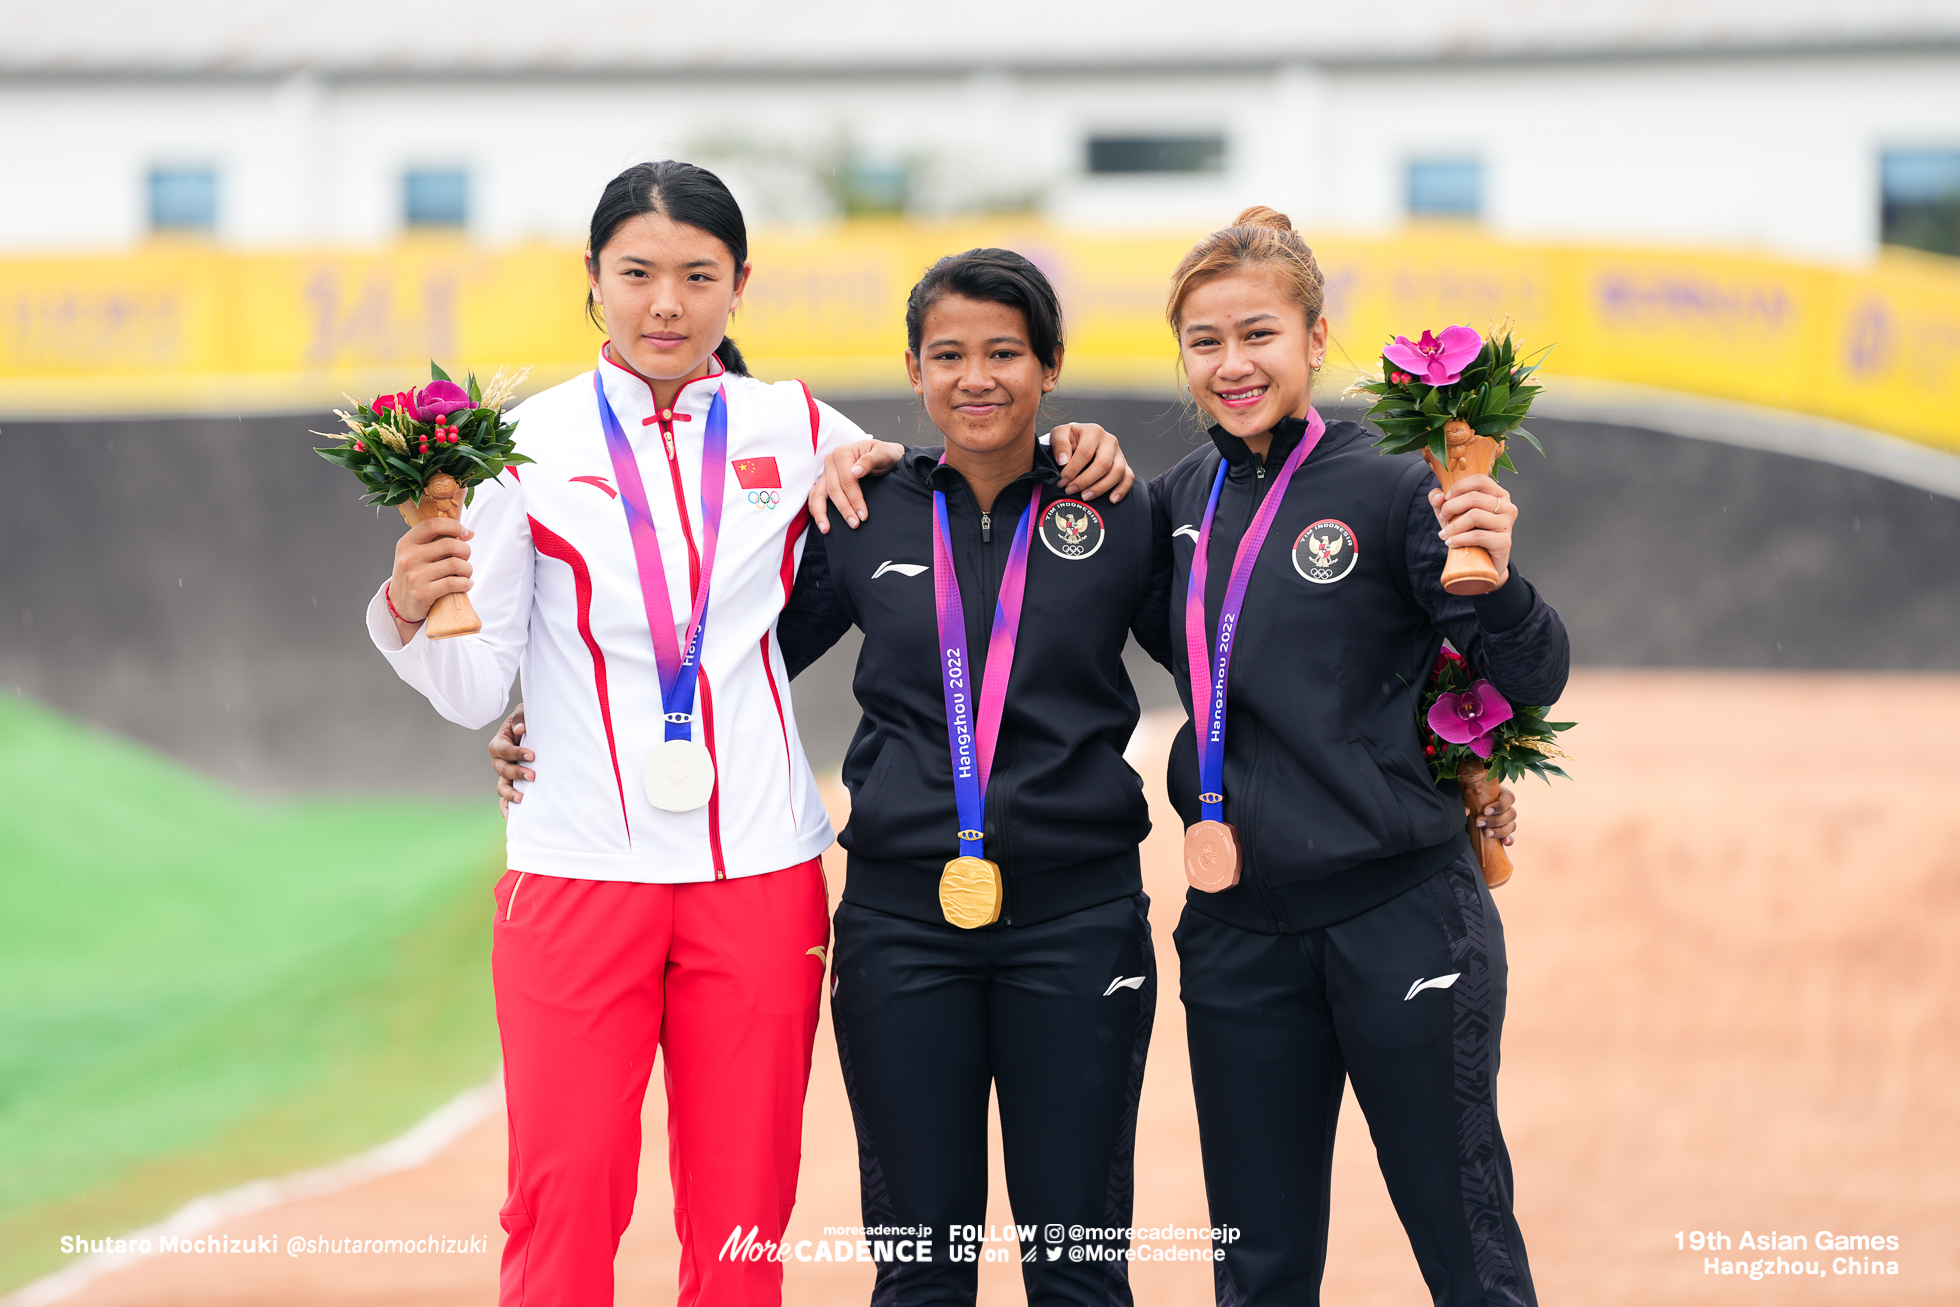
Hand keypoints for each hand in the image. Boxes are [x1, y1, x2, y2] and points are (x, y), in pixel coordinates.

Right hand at [390, 517, 473, 641]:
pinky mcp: (423, 593)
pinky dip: (466, 584)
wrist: (399, 604)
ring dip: (467, 569)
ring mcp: (415, 576)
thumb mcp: (417, 554)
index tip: (464, 533)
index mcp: (407, 543)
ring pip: (455, 564)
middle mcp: (409, 557)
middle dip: (465, 550)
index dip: (453, 526)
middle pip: (449, 544)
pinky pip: (454, 583)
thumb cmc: (415, 575)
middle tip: (465, 558)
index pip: (432, 524)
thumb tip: (469, 533)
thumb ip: (437, 541)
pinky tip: (466, 585)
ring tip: (466, 573)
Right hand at [491, 703, 532, 817]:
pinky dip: (506, 808)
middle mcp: (499, 761)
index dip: (516, 753)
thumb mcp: (523, 713)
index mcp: (499, 744)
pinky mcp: (512, 784)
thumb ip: (519, 718)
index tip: (532, 755)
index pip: (502, 750)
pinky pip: (504, 799)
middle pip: (502, 770)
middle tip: (533, 775)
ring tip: (523, 799)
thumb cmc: (526, 721)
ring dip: (511, 794)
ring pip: (502, 786)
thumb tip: (520, 729)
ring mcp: (505, 774)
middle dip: (517, 773)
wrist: (532, 729)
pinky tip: (511, 818)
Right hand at [809, 439, 906, 533]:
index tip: (863, 515)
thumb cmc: (883, 454)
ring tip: (826, 529)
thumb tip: (856, 472)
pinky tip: (821, 521)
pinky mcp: (826, 480)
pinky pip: (815, 495)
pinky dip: (815, 508)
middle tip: (854, 524)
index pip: (846, 481)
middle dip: (843, 509)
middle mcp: (830, 461)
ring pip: (818, 494)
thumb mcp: (882, 453)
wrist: (883, 454)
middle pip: (833, 490)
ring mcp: (826, 471)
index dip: (855, 499)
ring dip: (822, 513)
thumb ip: (870, 461)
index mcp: (842, 453)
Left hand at [1048, 423, 1133, 502]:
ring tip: (1085, 496)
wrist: (1080, 439)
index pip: (1085, 453)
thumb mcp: (1059, 434)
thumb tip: (1063, 460)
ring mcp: (1119, 453)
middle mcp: (1109, 441)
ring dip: (1100, 488)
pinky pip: (1128, 478)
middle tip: (1071, 490)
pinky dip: (1122, 490)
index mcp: (1094, 432)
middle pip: (1103, 464)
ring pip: (1117, 472)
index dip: (1072, 470)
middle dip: (1085, 481)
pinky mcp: (1124, 464)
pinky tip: (1111, 499)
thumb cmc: (1071, 438)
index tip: (1062, 481)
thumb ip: (1059, 444)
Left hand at [1427, 473, 1515, 583]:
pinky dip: (1460, 539)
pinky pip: (1478, 536)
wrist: (1483, 563)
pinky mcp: (1504, 542)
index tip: (1445, 499)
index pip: (1479, 479)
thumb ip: (1441, 501)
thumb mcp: (1453, 514)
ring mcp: (1507, 524)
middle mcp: (1507, 506)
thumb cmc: (1469, 533)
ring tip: (1444, 534)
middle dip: (1451, 507)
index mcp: (1498, 494)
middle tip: (1442, 518)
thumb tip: (1437, 497)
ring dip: (1453, 526)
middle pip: (1474, 497)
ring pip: (1475, 516)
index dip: (1459, 487)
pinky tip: (1451, 543)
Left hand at [1467, 781, 1516, 846]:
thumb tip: (1466, 811)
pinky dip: (1508, 840)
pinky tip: (1502, 842)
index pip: (1509, 798)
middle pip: (1511, 814)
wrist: (1467, 808)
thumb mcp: (1467, 796)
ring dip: (1499, 831)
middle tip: (1479, 823)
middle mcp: (1507, 807)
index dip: (1499, 806)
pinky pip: (1511, 838)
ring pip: (1512, 826)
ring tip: (1486, 833)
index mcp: (1502, 794)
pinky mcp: (1504, 833)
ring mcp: (1507, 821)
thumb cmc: (1468, 798)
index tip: (1485, 811)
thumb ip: (1465, 801)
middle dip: (1495, 820)